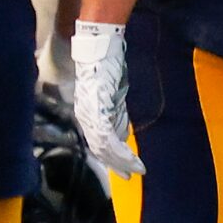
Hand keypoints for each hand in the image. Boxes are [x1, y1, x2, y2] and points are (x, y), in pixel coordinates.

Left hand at [71, 19, 141, 176]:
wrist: (99, 47)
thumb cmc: (103, 64)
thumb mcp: (110, 93)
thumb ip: (113, 113)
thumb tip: (119, 131)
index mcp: (87, 112)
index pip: (97, 141)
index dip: (110, 157)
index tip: (125, 168)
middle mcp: (86, 116)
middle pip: (99, 148)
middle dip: (116, 164)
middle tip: (130, 176)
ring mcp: (90, 115)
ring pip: (103, 147)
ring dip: (121, 161)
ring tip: (136, 169)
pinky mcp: (98, 111)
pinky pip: (108, 139)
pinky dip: (121, 152)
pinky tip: (133, 159)